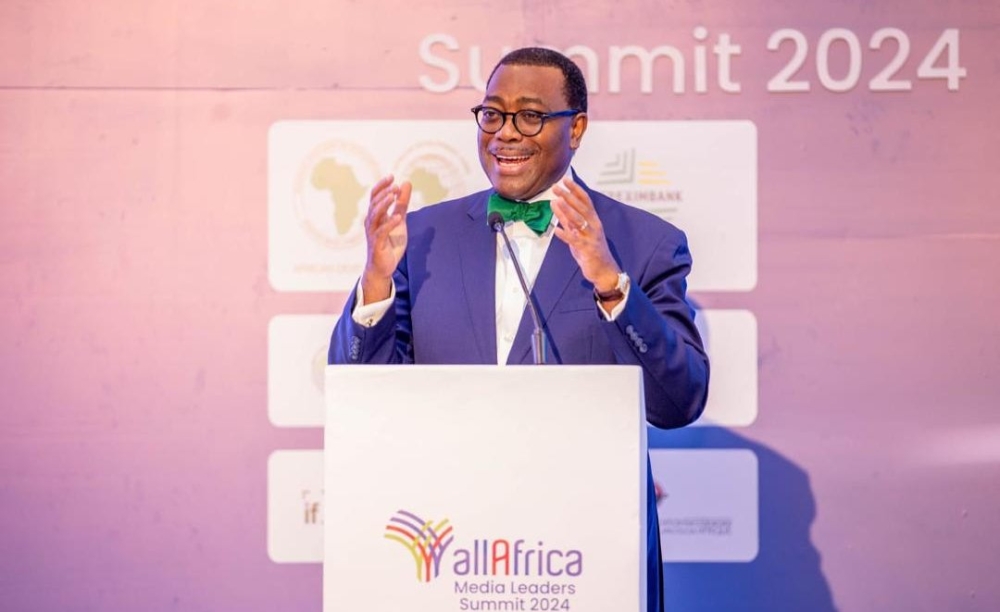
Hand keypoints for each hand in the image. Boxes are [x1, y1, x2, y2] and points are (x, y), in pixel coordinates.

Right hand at [361, 175, 410, 302]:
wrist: (384, 267)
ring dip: (384, 205)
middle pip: (374, 203)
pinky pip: (382, 231)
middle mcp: (371, 222)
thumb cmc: (390, 243)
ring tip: (393, 196)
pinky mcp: (377, 244)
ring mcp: (373, 233)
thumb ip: (402, 203)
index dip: (382, 186)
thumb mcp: (399, 220)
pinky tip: (398, 217)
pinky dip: (389, 223)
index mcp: (375, 215)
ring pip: (375, 215)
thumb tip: (406, 183)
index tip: (391, 176)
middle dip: (384, 193)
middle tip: (394, 186)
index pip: (375, 196)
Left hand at [551, 178, 621, 295]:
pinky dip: (565, 235)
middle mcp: (594, 226)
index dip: (575, 189)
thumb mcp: (577, 232)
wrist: (604, 270)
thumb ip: (567, 219)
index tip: (565, 180)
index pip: (585, 200)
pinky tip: (556, 230)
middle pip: (581, 207)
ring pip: (579, 221)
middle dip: (568, 196)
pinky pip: (575, 240)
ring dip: (567, 210)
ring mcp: (591, 237)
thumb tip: (556, 203)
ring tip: (556, 201)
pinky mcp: (587, 249)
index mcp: (593, 220)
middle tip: (556, 187)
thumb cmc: (590, 250)